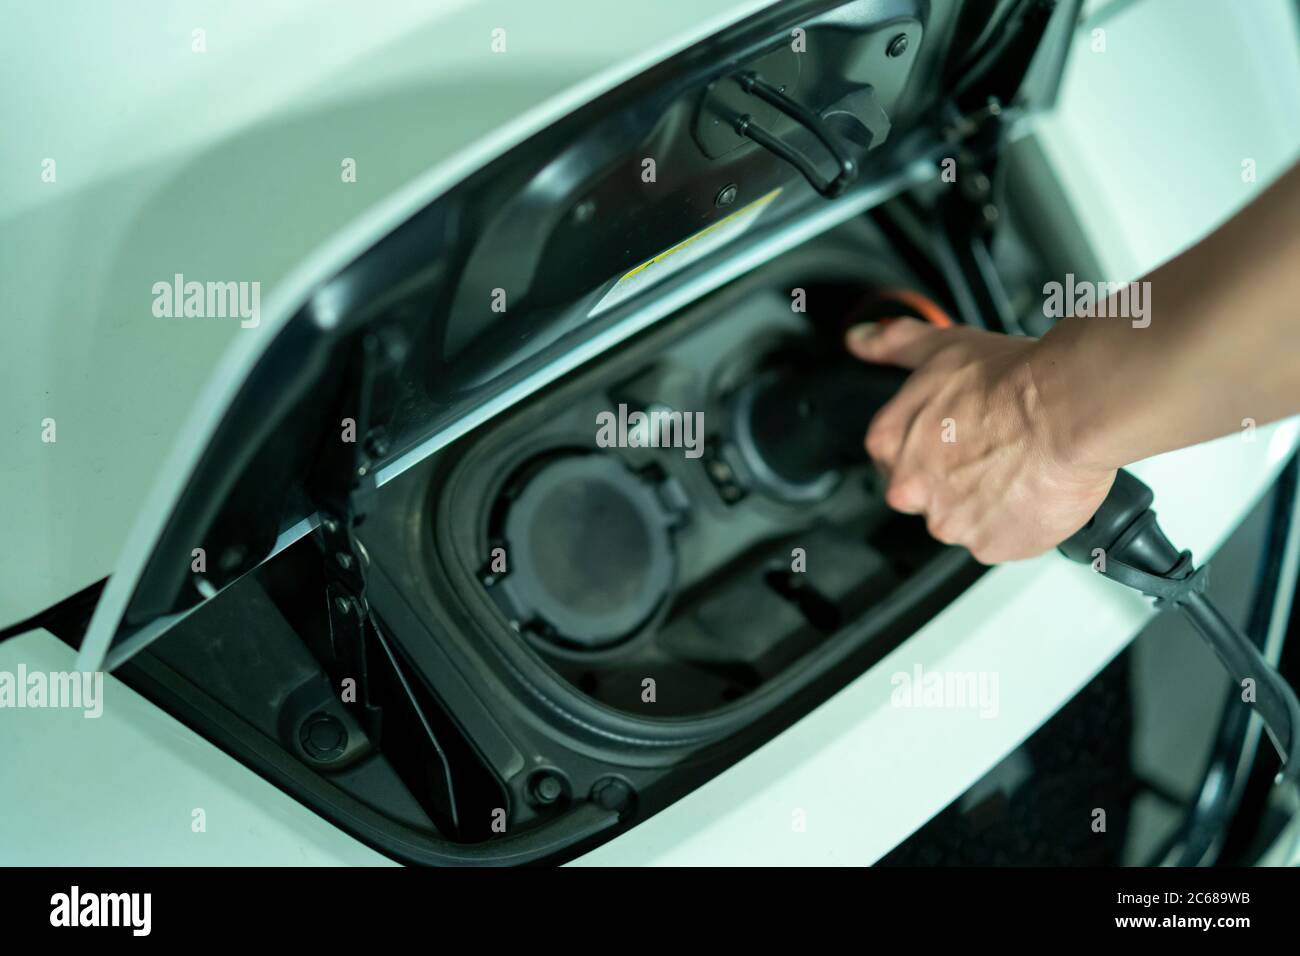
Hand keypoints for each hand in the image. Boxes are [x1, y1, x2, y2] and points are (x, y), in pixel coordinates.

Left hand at [845, 318, 1115, 563]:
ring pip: (966, 519)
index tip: (960, 438)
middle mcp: (911, 489)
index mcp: (890, 444)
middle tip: (995, 450)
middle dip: (958, 479)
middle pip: (928, 494)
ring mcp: (950, 522)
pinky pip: (1002, 541)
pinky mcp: (991, 546)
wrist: (1067, 410)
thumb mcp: (942, 346)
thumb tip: (860, 339)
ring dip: (989, 502)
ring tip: (1020, 468)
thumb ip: (894, 344)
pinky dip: (1019, 523)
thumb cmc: (1009, 381)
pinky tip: (1033, 491)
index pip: (896, 458)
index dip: (933, 447)